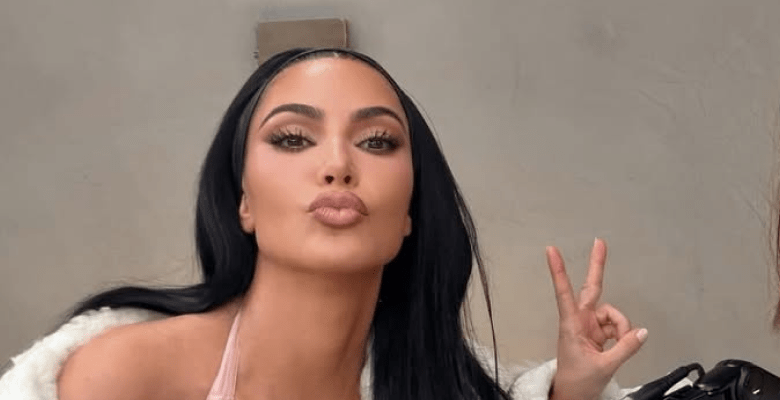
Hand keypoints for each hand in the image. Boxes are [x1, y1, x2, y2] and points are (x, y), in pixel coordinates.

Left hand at [547, 238, 646, 399]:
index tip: (551, 250)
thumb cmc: (577, 382)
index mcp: (571, 325)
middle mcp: (580, 321)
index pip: (565, 292)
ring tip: (619, 345)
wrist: (573, 396)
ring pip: (613, 314)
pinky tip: (619, 345)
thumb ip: (625, 348)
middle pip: (592, 288)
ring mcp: (589, 326)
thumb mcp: (604, 366)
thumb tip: (642, 332)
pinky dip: (623, 334)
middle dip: (597, 265)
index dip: (559, 271)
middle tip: (599, 242)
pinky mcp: (598, 333)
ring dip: (622, 327)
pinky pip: (617, 326)